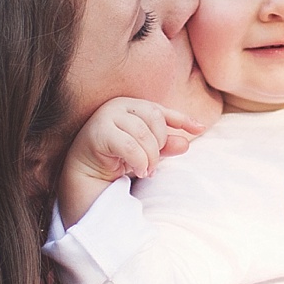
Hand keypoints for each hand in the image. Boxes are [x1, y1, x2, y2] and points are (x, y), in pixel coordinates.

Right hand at [60, 97, 207, 223]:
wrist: (84, 176)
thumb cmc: (115, 161)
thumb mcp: (146, 153)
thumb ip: (164, 146)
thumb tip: (186, 142)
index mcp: (130, 107)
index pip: (160, 110)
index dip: (181, 119)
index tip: (199, 129)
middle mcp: (117, 106)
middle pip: (154, 118)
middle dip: (160, 145)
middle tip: (154, 166)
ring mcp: (105, 116)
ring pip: (143, 133)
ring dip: (150, 157)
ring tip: (146, 171)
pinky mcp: (98, 132)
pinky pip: (129, 145)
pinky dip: (138, 160)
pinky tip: (136, 171)